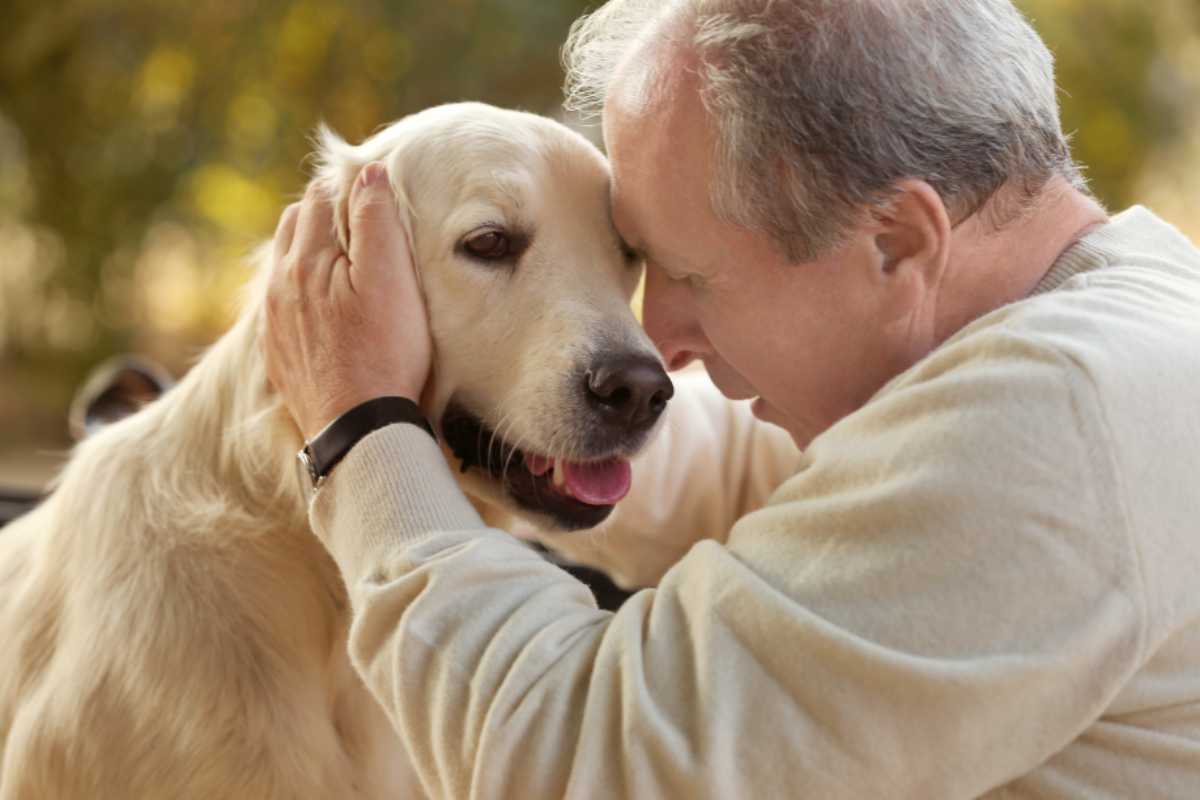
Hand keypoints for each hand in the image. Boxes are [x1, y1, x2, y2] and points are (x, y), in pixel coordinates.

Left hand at [263, 162, 431, 439]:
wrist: (359, 428)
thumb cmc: (384, 352)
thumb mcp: (391, 279)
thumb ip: (376, 220)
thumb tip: (367, 172)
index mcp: (305, 259)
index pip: (320, 197)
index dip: (348, 188)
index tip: (375, 194)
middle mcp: (279, 285)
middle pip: (296, 225)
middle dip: (326, 214)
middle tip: (363, 222)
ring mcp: (274, 321)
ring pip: (285, 264)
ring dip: (310, 251)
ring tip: (345, 260)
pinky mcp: (279, 353)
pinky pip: (282, 305)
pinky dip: (302, 291)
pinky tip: (326, 306)